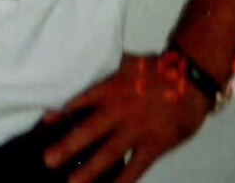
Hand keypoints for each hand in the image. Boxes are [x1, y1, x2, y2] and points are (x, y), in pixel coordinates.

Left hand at [42, 53, 209, 182]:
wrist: (190, 78)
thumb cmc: (154, 70)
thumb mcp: (123, 64)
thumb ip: (101, 71)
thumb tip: (76, 69)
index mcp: (109, 89)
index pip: (78, 102)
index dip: (60, 113)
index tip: (44, 124)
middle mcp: (119, 110)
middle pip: (88, 131)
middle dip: (66, 147)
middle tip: (47, 160)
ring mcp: (137, 130)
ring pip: (109, 153)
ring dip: (89, 169)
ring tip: (71, 182)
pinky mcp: (155, 144)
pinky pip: (136, 166)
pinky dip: (123, 180)